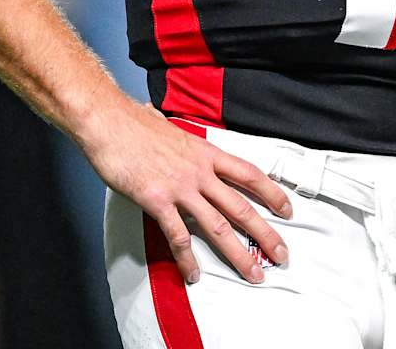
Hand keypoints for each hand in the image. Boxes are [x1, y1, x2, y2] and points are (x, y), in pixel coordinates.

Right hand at [77, 100, 292, 285]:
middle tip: (282, 255)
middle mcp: (199, 172)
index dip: (272, 193)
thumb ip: (183, 142)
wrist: (109, 121)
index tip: (287, 209)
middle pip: (242, 207)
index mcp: (206, 153)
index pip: (250, 174)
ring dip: (239, 253)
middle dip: (266, 234)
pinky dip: (188, 259)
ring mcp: (180, 187)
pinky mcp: (157, 201)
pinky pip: (178, 236)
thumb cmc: (135, 124)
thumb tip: (176, 133)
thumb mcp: (172, 129)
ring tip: (253, 273)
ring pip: (218, 226)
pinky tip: (194, 274)